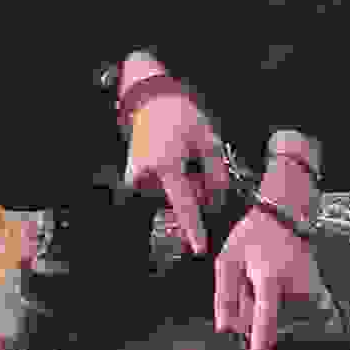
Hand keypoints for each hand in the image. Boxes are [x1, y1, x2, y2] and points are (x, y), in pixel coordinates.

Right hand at [123, 81, 238, 253]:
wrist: (151, 102)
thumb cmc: (180, 116)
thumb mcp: (208, 140)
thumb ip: (216, 173)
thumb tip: (217, 200)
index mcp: (167, 165)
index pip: (185, 205)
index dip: (194, 229)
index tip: (199, 248)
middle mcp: (148, 175)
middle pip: (181, 202)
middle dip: (196, 194)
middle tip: (197, 168)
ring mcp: (138, 177)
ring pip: (170, 198)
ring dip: (184, 188)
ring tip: (184, 161)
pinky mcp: (133, 177)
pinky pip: (159, 191)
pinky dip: (171, 184)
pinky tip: (173, 163)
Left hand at [215, 185, 319, 349]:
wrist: (285, 217)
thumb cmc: (253, 236)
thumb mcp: (227, 260)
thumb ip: (225, 295)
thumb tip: (224, 328)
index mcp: (270, 278)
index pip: (266, 320)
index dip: (261, 348)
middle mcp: (295, 286)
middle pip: (270, 321)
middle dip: (254, 316)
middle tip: (250, 286)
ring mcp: (309, 289)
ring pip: (280, 316)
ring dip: (266, 308)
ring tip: (262, 280)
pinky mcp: (316, 291)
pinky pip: (293, 310)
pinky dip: (280, 305)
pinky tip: (275, 284)